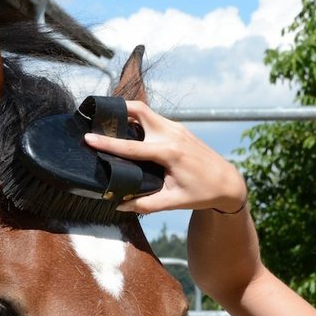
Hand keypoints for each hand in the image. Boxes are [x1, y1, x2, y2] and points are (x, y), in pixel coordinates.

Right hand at [83, 101, 247, 214]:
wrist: (227, 182)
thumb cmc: (201, 193)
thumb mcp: (173, 202)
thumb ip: (145, 204)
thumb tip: (119, 205)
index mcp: (169, 153)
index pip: (131, 147)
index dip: (107, 143)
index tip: (88, 138)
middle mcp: (172, 135)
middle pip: (138, 110)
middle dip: (117, 109)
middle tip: (97, 116)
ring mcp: (177, 128)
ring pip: (146, 111)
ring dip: (127, 112)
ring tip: (108, 122)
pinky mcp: (179, 129)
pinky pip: (154, 118)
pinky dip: (139, 119)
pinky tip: (129, 129)